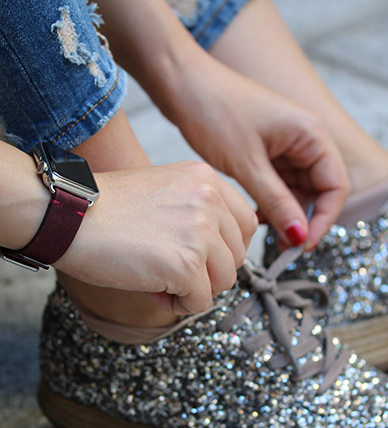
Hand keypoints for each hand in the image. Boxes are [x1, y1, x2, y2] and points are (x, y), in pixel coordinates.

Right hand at [54, 162, 256, 314]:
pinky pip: (199, 302)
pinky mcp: (186, 264)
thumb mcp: (161, 192)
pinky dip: (177, 305)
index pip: (246, 224)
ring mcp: (200, 231)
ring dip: (193, 290)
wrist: (66, 214)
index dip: (225, 250)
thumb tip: (216, 255)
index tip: (200, 258)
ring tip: (158, 279)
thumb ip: (195, 213)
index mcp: (205, 178)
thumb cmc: (104, 208)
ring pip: (224, 281)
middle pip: (237, 256)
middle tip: (170, 271)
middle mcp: (209, 199)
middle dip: (208, 273)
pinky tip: (150, 288)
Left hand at [157, 52, 348, 249]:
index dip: (323, 219)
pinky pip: (277, 183)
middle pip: (317, 190)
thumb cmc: (216, 112)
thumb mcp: (247, 164)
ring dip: (284, 213)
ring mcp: (284, 144)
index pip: (335, 186)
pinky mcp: (265, 150)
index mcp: (310, 134)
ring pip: (295, 189)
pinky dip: (269, 201)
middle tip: (281, 248)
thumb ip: (275, 201)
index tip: (302, 245)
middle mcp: (304, 139)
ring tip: (266, 234)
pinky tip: (255, 216)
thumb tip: (298, 235)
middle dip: (302, 219)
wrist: (184, 87)